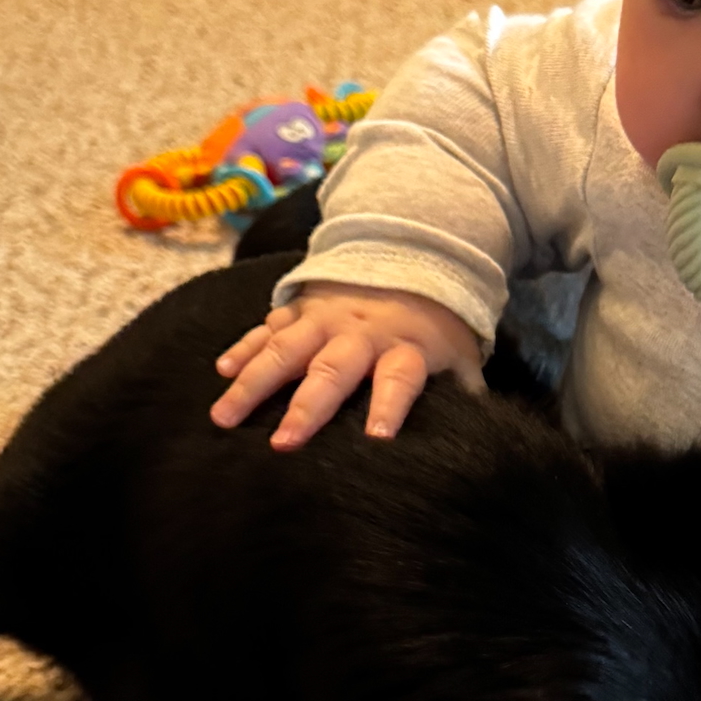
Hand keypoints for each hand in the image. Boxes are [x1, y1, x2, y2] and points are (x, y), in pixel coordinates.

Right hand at [210, 282, 483, 448]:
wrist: (412, 256)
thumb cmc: (435, 327)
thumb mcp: (459, 355)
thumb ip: (463, 394)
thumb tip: (479, 439)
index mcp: (405, 349)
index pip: (399, 380)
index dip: (389, 406)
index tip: (377, 438)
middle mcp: (361, 334)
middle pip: (331, 371)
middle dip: (306, 408)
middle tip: (283, 443)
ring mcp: (325, 319)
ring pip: (285, 351)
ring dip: (254, 383)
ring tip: (224, 417)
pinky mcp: (301, 308)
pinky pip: (266, 329)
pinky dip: (243, 348)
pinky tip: (221, 372)